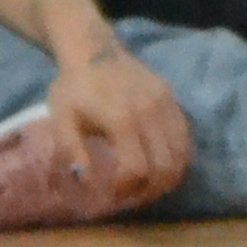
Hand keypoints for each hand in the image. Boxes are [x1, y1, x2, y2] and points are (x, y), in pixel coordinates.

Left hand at [42, 36, 189, 207]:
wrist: (94, 50)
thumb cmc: (74, 88)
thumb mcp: (60, 120)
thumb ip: (72, 152)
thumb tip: (87, 181)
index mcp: (122, 118)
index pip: (136, 169)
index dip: (125, 191)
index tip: (112, 196)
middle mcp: (151, 112)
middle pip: (165, 168)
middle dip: (149, 192)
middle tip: (132, 196)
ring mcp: (166, 105)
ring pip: (181, 157)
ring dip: (166, 179)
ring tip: (146, 184)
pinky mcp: (173, 101)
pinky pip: (185, 139)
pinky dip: (176, 159)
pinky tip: (157, 164)